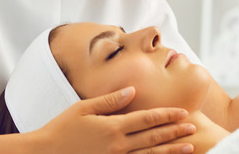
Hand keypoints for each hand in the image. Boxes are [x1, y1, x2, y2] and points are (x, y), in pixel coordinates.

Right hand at [37, 86, 195, 153]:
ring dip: (170, 151)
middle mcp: (118, 146)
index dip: (166, 115)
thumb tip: (133, 90)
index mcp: (113, 127)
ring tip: (189, 147)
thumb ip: (111, 100)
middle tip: (193, 128)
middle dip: (175, 132)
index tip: (182, 112)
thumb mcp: (83, 108)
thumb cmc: (62, 128)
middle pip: (153, 137)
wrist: (45, 153)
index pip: (146, 119)